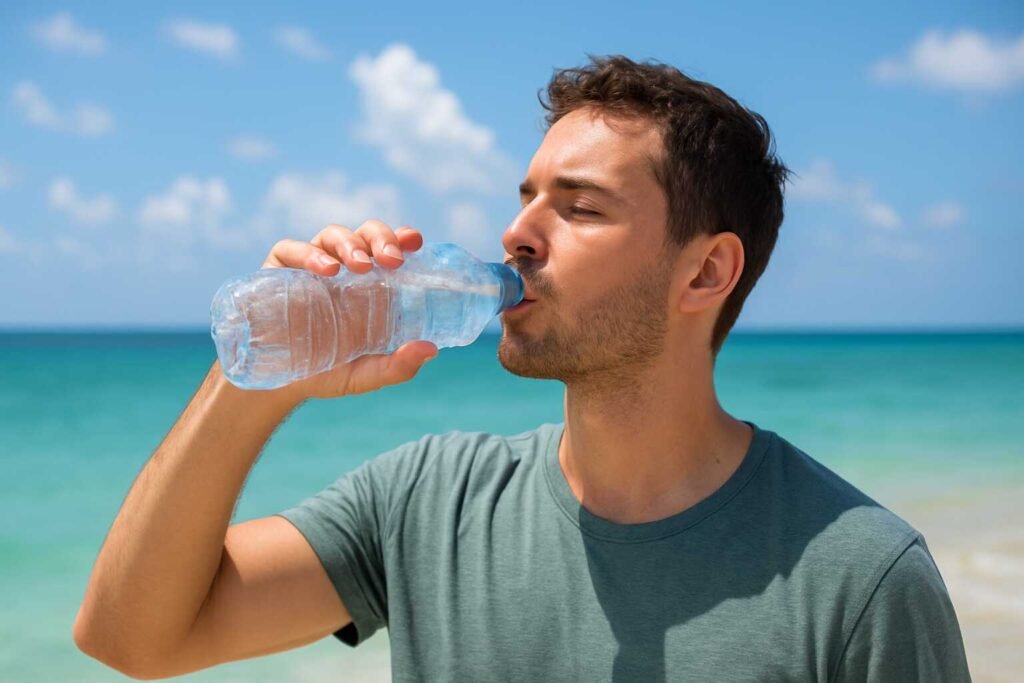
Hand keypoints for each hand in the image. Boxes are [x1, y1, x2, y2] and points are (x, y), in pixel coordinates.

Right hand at [259, 221, 437, 400]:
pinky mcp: (279, 269)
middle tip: (392, 260)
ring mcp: (311, 266)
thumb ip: (398, 366)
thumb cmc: (327, 373)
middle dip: (381, 238)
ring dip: (350, 244)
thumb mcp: (366, 374)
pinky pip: (292, 249)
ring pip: (333, 235)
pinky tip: (325, 269)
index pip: (391, 249)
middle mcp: (344, 269)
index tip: (414, 241)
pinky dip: (309, 253)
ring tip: (358, 265)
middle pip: (366, 235)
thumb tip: (431, 349)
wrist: (277, 385)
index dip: (403, 238)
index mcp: (371, 286)